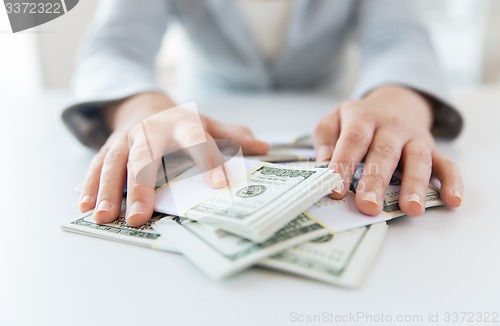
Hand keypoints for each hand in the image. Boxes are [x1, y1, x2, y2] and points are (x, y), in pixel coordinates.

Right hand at [78, 92, 268, 225]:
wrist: (144, 106)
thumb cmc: (180, 124)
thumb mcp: (206, 125)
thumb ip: (232, 136)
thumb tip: (263, 148)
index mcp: (181, 124)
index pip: (198, 140)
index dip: (209, 160)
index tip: (219, 184)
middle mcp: (149, 131)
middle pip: (144, 157)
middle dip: (140, 187)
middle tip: (140, 217)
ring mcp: (125, 139)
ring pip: (114, 163)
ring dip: (107, 191)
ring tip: (106, 218)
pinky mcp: (107, 148)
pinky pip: (96, 166)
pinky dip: (90, 186)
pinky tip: (86, 208)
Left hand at [314, 86, 462, 216]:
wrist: (395, 103)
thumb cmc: (359, 119)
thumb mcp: (335, 117)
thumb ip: (325, 135)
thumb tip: (323, 161)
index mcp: (363, 117)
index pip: (353, 140)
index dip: (344, 164)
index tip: (336, 190)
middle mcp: (391, 126)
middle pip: (384, 153)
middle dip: (376, 181)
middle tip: (368, 206)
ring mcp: (414, 138)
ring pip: (417, 159)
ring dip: (414, 185)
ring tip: (411, 209)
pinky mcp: (433, 150)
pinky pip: (447, 164)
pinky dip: (452, 182)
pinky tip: (452, 200)